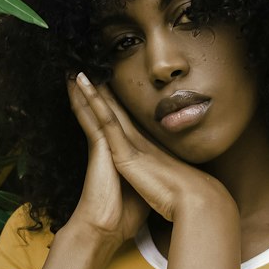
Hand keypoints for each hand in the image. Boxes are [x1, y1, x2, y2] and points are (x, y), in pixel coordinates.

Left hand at [71, 73, 230, 223]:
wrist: (194, 200)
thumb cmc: (182, 194)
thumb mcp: (165, 179)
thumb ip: (160, 171)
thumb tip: (162, 173)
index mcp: (143, 147)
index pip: (122, 120)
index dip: (110, 103)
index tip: (100, 86)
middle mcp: (137, 138)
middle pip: (112, 108)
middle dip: (98, 89)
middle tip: (85, 69)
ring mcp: (131, 141)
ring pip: (105, 107)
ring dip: (90, 88)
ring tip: (74, 68)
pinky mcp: (126, 150)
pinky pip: (106, 119)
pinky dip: (94, 100)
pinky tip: (83, 83)